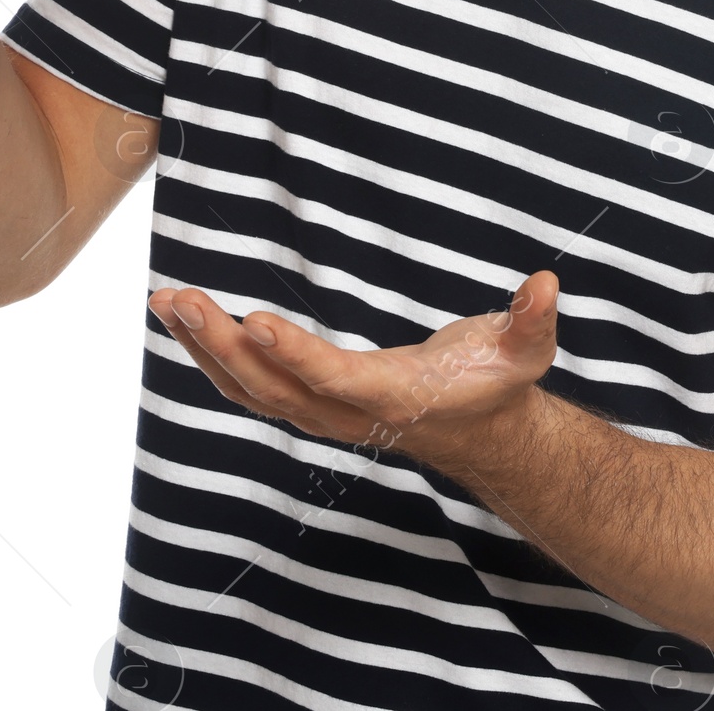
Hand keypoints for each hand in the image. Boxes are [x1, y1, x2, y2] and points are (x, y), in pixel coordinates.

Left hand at [147, 270, 559, 466]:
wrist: (484, 430)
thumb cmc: (500, 380)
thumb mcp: (526, 349)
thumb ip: (533, 319)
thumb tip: (546, 284)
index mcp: (394, 396)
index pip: (335, 379)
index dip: (293, 354)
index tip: (252, 319)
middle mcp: (349, 413)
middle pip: (275, 388)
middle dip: (224, 345)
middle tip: (183, 299)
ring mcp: (325, 413)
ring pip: (252, 391)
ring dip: (205, 349)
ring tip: (167, 302)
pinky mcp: (313, 403)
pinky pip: (252, 387)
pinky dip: (215, 357)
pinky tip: (188, 323)